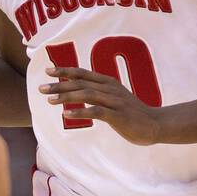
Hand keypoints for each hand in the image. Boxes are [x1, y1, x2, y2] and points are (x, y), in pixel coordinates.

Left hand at [39, 66, 161, 144]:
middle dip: (59, 84)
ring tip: (50, 100)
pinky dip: (80, 111)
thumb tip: (78, 92)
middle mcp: (110, 89)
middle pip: (81, 82)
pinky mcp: (117, 116)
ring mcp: (114, 101)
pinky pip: (96, 112)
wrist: (155, 124)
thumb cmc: (132, 113)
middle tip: (41, 88)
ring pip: (86, 94)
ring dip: (66, 96)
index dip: (65, 71)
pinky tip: (66, 114)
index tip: (48, 71)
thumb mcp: (115, 98)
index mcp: (108, 83)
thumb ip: (99, 94)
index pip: (83, 73)